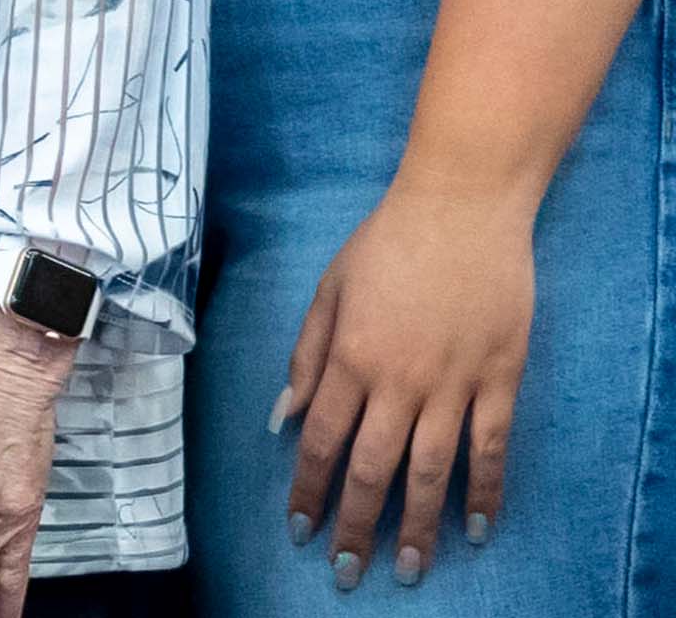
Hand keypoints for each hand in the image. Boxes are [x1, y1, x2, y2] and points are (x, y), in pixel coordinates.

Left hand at [279, 184, 531, 592]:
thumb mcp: (328, 290)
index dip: (310, 490)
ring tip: (406, 569)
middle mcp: (397, 379)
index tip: (301, 529)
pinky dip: (486, 490)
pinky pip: (492, 447)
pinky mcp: (499, 378)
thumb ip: (306, 356)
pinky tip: (478, 527)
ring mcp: (452, 382)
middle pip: (373, 468)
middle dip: (356, 525)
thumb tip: (282, 418)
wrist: (461, 208)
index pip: (322, 441)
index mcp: (349, 357)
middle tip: (347, 572)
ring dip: (417, 525)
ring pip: (432, 470)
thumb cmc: (386, 244)